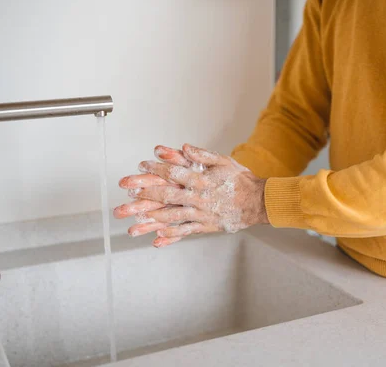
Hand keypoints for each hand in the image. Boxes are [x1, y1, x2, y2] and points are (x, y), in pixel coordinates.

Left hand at [114, 144, 267, 247]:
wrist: (257, 202)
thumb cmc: (240, 180)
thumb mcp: (223, 161)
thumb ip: (202, 155)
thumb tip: (183, 147)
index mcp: (201, 180)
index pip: (173, 173)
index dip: (155, 169)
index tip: (141, 166)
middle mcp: (199, 197)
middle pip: (167, 196)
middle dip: (145, 196)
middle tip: (128, 195)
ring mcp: (201, 213)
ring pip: (172, 217)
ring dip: (151, 218)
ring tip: (134, 221)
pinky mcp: (205, 226)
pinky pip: (185, 231)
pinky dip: (171, 235)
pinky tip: (157, 237)